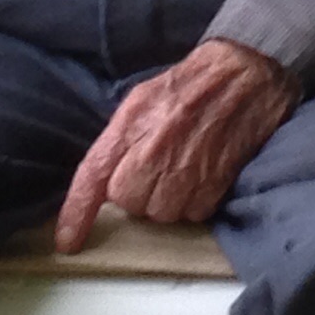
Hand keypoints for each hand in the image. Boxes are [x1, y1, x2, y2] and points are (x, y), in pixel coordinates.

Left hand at [56, 38, 300, 250]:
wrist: (246, 71)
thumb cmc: (190, 85)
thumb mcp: (141, 98)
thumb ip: (118, 139)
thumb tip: (102, 181)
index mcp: (131, 123)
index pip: (93, 175)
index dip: (76, 212)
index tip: (67, 243)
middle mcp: (156, 149)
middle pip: (129, 202)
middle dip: (137, 192)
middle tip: (154, 168)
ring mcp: (187, 167)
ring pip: (162, 213)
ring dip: (167, 200)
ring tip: (180, 170)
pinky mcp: (217, 180)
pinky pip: (194, 213)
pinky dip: (195, 202)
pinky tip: (201, 175)